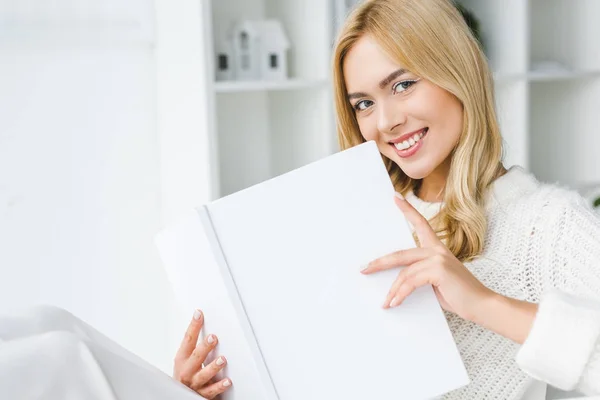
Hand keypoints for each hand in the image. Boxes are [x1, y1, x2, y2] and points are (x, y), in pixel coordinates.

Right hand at [173, 310, 231, 398]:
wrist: (180, 395)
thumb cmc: (185, 374)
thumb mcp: (185, 358)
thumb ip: (195, 345)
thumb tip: (203, 322)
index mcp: (182, 359)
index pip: (188, 340)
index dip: (193, 326)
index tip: (199, 314)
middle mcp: (187, 371)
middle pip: (196, 357)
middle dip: (204, 347)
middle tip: (213, 338)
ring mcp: (195, 383)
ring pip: (204, 375)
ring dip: (213, 367)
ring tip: (222, 359)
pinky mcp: (203, 394)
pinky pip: (212, 391)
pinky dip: (220, 386)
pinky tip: (228, 381)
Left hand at [361, 193, 494, 321]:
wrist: (482, 305)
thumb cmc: (460, 296)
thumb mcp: (437, 282)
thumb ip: (421, 275)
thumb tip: (399, 282)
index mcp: (437, 249)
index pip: (421, 225)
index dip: (407, 211)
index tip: (396, 197)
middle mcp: (437, 250)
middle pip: (400, 254)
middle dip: (379, 263)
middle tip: (364, 269)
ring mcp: (438, 258)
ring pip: (404, 272)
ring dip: (393, 290)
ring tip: (386, 302)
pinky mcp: (438, 269)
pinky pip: (411, 281)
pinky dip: (401, 294)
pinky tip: (395, 302)